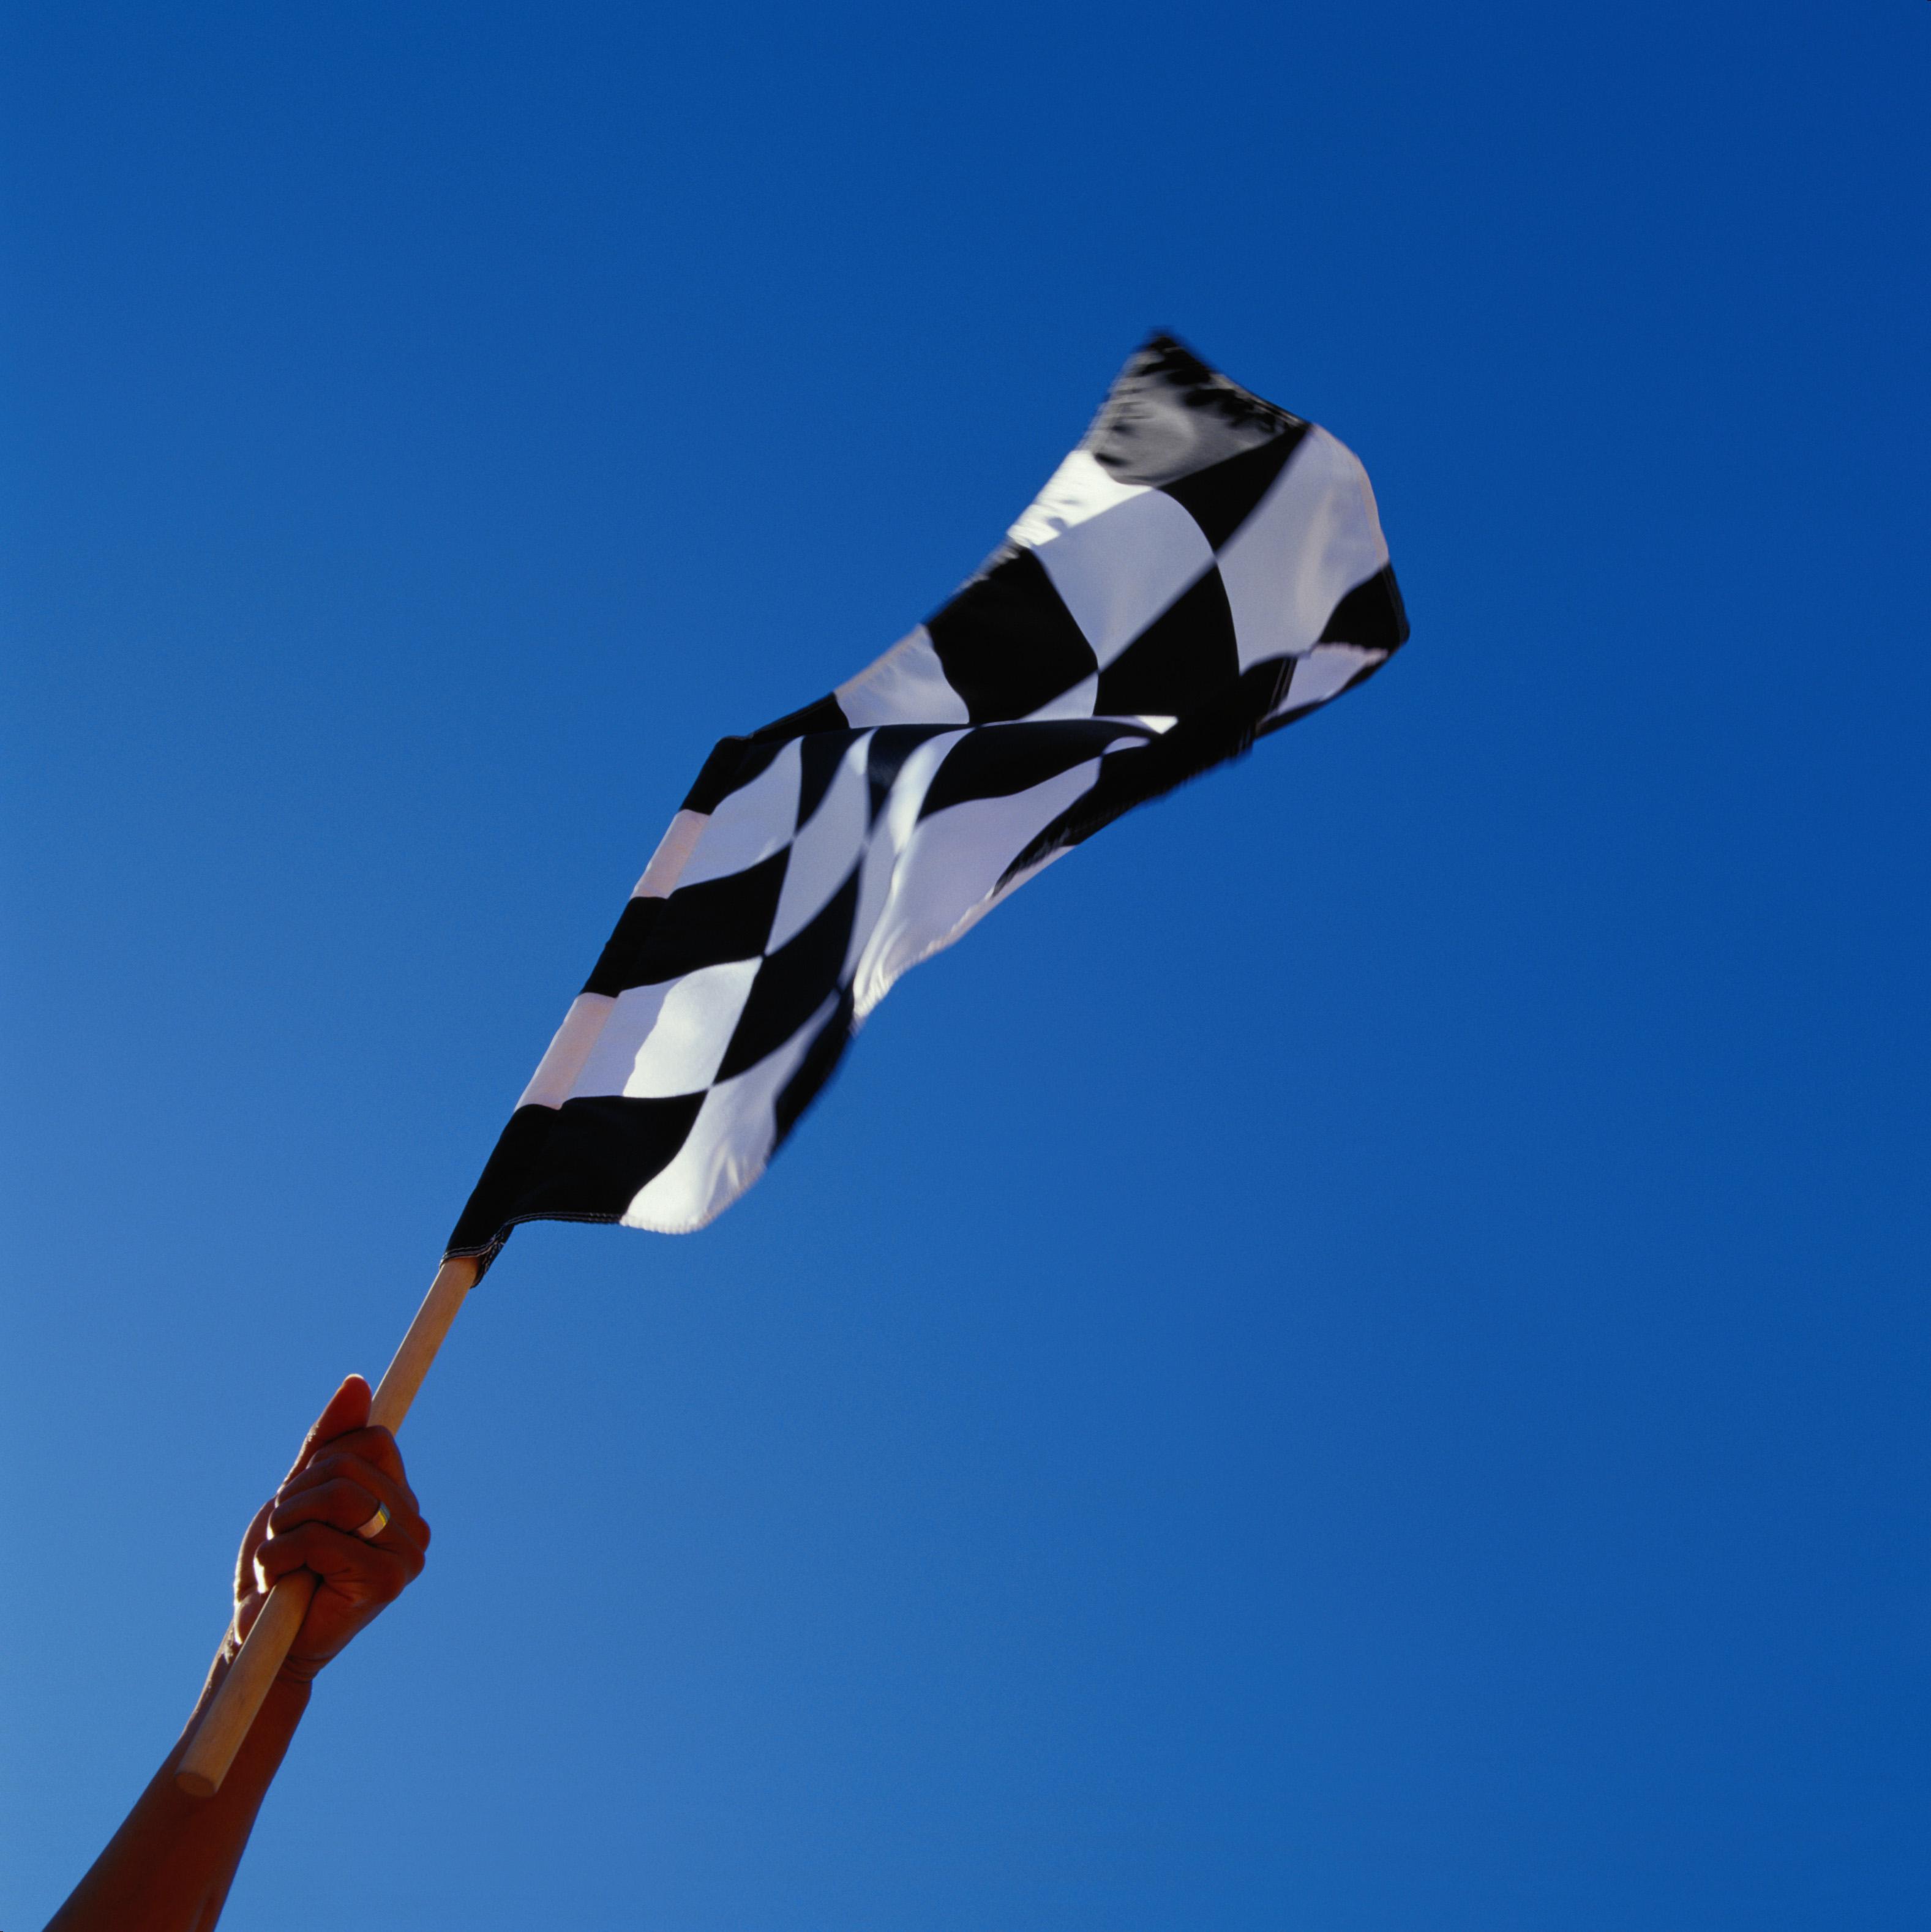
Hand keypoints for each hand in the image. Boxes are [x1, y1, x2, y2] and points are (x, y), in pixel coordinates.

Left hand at [227, 1376, 430, 1681]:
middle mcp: (414, 1524)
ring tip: (278, 1560)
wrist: (257, 1643)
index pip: (370, 1439)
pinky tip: (278, 1584)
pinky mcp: (387, 1582)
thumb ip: (326, 1443)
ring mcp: (407, 1555)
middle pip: (347, 1465)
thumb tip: (357, 1381)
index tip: (301, 1502)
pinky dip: (277, 1556)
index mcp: (400, 1500)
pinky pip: (319, 1538)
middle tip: (283, 1539)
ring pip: (336, 1496)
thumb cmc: (278, 1568)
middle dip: (294, 1497)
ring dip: (283, 1525)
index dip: (321, 1463)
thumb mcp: (296, 1494)